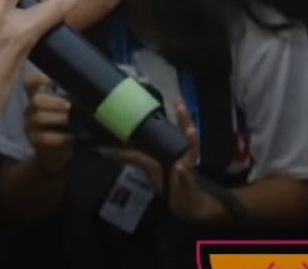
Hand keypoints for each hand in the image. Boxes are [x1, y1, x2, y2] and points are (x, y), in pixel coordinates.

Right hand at [23, 72, 74, 173]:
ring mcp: (30, 125)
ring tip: (72, 122)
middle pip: (36, 99)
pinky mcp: (34, 140)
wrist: (61, 153)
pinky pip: (44, 136)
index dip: (40, 79)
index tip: (53, 81)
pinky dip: (60, 137)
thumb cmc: (67, 127)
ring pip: (39, 117)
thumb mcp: (69, 110)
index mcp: (39, 96)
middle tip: (70, 107)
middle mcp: (31, 108)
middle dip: (56, 102)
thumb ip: (71, 99)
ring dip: (59, 118)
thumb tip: (86, 92)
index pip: (31, 82)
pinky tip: (71, 138)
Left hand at [118, 101, 227, 223]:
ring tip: (190, 129)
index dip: (181, 116)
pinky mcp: (188, 187)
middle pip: (188, 137)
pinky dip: (182, 174)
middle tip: (182, 106)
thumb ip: (137, 159)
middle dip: (186, 122)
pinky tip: (180, 168)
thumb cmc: (171, 184)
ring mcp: (188, 171)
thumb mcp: (152, 170)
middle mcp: (186, 158)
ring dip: (190, 141)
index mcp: (179, 152)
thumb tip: (116, 152)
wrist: (188, 207)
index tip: (178, 99)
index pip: (180, 131)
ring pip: (191, 155)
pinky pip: (186, 179)